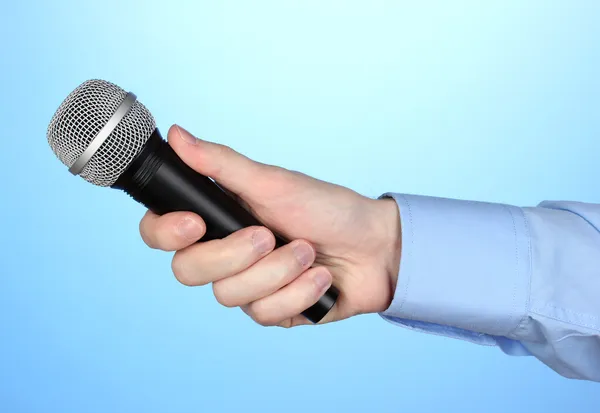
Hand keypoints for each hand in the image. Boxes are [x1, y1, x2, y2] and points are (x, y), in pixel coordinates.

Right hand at [139, 125, 401, 326]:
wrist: (374, 248)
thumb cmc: (326, 208)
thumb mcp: (274, 182)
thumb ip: (221, 165)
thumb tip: (177, 135)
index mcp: (219, 219)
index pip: (162, 233)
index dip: (166, 232)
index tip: (194, 224)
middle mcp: (226, 255)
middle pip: (188, 271)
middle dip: (234, 255)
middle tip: (270, 235)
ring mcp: (248, 286)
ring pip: (229, 296)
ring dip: (278, 272)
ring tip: (309, 252)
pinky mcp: (272, 311)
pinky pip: (265, 314)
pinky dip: (298, 293)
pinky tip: (321, 279)